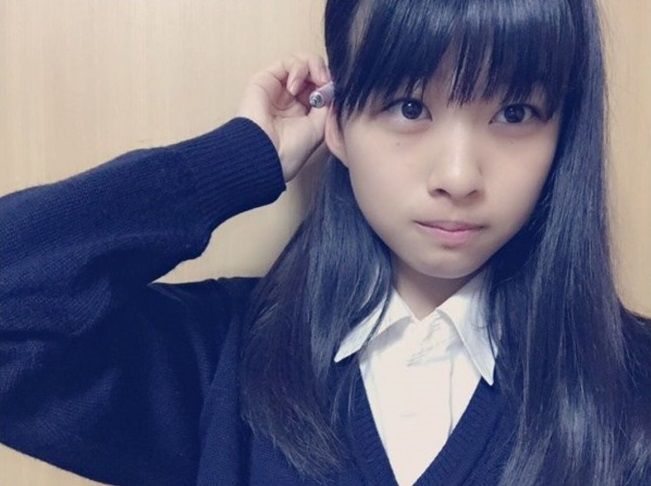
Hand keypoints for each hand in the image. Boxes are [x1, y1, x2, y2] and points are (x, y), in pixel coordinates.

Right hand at [236, 54, 331, 182]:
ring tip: (315, 80)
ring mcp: (278, 88)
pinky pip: (287, 62)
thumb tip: (331, 85)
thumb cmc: (290, 148)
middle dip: (323, 73)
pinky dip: (297, 69)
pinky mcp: (266, 79)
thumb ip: (327, 103)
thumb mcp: (320, 126)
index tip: (333, 91)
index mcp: (303, 110)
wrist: (267, 152)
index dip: (329, 84)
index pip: (320, 85)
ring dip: (313, 67)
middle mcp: (291, 98)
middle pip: (312, 71)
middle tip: (325, 82)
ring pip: (301, 62)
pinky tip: (294, 87)